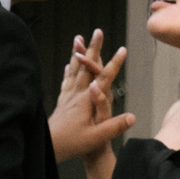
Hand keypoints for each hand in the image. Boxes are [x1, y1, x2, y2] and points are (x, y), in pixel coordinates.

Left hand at [50, 29, 135, 160]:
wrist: (47, 147)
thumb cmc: (71, 143)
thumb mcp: (96, 138)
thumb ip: (114, 127)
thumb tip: (132, 117)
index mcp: (86, 100)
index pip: (103, 77)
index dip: (114, 63)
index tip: (123, 50)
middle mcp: (76, 94)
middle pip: (86, 66)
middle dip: (94, 48)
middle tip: (98, 31)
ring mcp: (68, 96)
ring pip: (74, 69)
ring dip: (78, 53)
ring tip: (78, 39)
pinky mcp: (62, 102)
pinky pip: (66, 80)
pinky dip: (68, 70)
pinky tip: (68, 65)